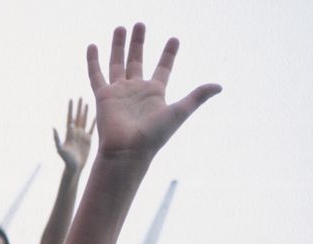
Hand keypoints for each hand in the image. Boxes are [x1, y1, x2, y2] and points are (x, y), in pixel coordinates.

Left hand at [53, 98, 94, 170]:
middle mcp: (75, 133)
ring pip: (84, 121)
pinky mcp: (88, 141)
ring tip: (86, 103)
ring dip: (85, 112)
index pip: (70, 117)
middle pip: (77, 117)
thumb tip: (53, 127)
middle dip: (78, 107)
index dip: (70, 109)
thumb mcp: (60, 149)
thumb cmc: (66, 160)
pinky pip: (92, 129)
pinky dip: (94, 122)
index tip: (71, 99)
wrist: (75, 168)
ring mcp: (82, 136)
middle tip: (79, 97)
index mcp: (69, 133)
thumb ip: (57, 139)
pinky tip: (96, 116)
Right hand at [87, 23, 220, 161]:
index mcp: (155, 93)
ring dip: (119, 46)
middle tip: (140, 24)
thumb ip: (197, 96)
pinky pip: (96, 75)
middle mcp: (136, 90)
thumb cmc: (153, 136)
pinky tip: (92, 46)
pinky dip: (93, 61)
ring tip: (121, 27)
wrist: (128, 151)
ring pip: (117, 63)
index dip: (169, 54)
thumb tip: (220, 86)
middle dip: (139, 42)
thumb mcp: (179, 111)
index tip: (174, 39)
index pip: (163, 68)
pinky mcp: (103, 96)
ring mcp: (119, 92)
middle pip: (137, 60)